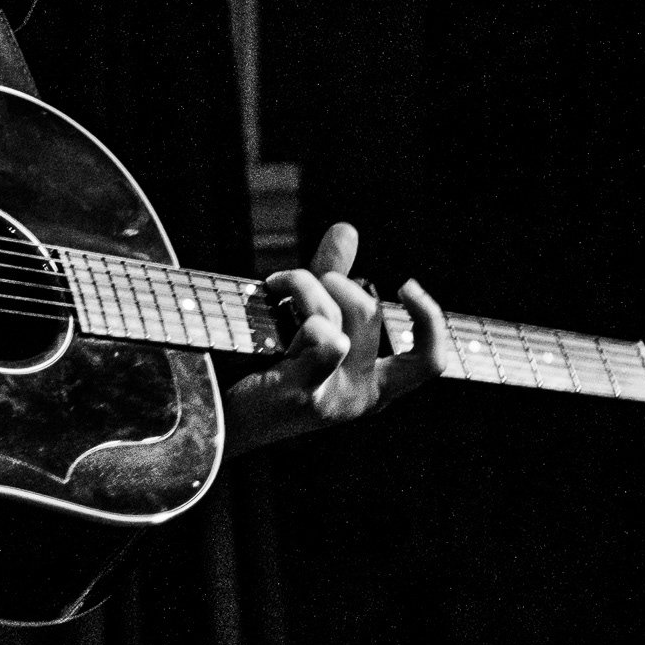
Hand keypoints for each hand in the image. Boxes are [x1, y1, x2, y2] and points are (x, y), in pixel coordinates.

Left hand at [223, 222, 448, 454]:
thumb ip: (332, 278)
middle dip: (339, 280)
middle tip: (308, 279)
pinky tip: (271, 299)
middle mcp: (361, 398)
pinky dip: (300, 304)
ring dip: (305, 284)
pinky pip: (323, 337)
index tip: (406, 285)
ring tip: (276, 283)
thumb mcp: (308, 321)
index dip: (429, 319)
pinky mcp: (303, 393)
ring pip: (339, 316)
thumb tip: (347, 229)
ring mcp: (334, 400)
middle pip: (372, 315)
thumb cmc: (262, 370)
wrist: (214, 415)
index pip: (430, 362)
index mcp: (374, 388)